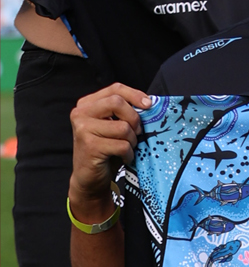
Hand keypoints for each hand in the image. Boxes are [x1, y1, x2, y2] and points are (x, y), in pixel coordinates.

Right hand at [69, 83, 149, 221]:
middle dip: (134, 119)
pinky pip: (122, 145)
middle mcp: (80, 114)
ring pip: (123, 127)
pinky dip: (128, 153)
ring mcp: (83, 130)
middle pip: (118, 103)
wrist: (90, 178)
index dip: (135, 95)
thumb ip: (124, 111)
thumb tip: (149, 102)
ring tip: (125, 147)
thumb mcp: (113, 125)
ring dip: (131, 140)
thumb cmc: (106, 149)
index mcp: (87, 104)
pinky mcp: (89, 146)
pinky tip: (122, 157)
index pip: (115, 89)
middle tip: (136, 132)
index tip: (149, 105)